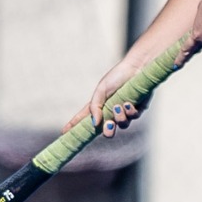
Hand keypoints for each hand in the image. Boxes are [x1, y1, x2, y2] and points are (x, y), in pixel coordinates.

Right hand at [74, 39, 200, 138]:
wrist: (138, 68)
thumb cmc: (118, 76)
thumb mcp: (101, 90)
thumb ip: (95, 107)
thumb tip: (95, 124)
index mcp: (99, 104)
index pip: (84, 117)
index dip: (74, 125)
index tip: (64, 133)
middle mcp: (111, 110)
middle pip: (107, 130)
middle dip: (108, 131)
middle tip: (109, 127)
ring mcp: (125, 111)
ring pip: (122, 125)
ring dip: (120, 117)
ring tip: (120, 106)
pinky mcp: (138, 109)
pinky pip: (133, 117)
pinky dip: (130, 111)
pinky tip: (129, 102)